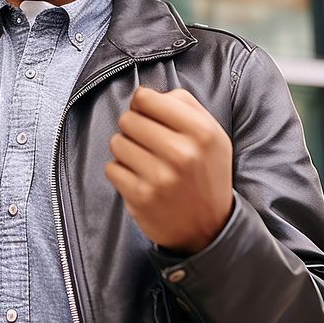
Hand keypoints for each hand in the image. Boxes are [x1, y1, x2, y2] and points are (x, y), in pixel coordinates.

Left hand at [105, 87, 232, 253]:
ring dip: (126, 150)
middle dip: (133, 127)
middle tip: (148, 142)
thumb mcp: (212, 134)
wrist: (210, 228)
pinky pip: (111, 168)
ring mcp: (160, 177)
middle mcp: (182, 153)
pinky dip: (121, 172)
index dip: (142, 104)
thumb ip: (183, 105)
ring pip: (116, 142)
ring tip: (145, 161)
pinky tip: (140, 179)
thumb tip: (143, 94)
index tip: (148, 115)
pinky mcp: (141, 198)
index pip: (146, 98)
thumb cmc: (205, 172)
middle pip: (128, 119)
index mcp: (201, 132)